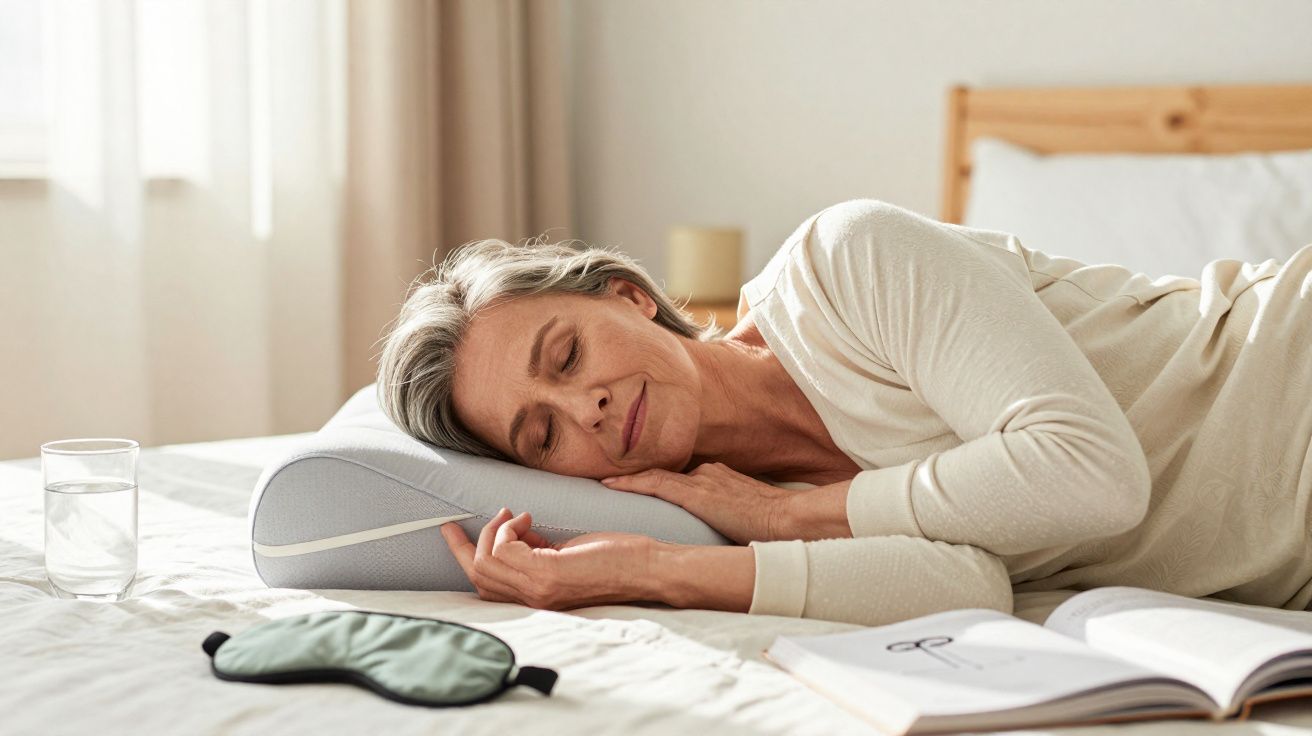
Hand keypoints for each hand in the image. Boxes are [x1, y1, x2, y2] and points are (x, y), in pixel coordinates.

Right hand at [439, 507, 658, 609]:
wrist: (647, 568)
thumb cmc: (614, 559)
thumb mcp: (565, 556)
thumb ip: (537, 551)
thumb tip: (517, 534)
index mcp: (535, 598)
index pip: (484, 586)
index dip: (463, 555)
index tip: (450, 529)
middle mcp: (532, 600)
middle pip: (477, 574)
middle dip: (472, 540)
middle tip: (495, 513)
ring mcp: (538, 590)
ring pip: (486, 560)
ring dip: (497, 528)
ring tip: (519, 515)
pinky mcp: (548, 573)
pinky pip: (505, 547)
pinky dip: (510, 527)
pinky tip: (530, 519)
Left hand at [600, 463, 796, 544]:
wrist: (787, 519)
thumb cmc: (772, 525)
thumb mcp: (744, 517)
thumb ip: (725, 519)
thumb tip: (714, 537)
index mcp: (716, 479)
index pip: (677, 479)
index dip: (652, 482)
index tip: (632, 486)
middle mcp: (706, 473)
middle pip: (663, 475)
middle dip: (635, 479)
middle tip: (607, 483)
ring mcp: (701, 481)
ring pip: (654, 476)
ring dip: (627, 480)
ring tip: (601, 483)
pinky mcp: (696, 493)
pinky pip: (655, 483)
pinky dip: (631, 483)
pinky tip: (610, 485)